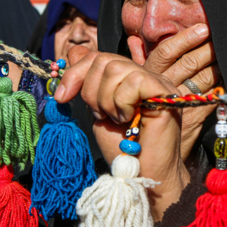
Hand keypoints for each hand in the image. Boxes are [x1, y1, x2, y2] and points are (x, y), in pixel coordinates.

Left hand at [56, 46, 188, 219]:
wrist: (142, 175)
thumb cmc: (122, 150)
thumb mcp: (97, 111)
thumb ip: (88, 84)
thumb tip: (73, 51)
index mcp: (128, 78)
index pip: (97, 56)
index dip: (75, 72)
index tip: (62, 97)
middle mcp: (144, 75)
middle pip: (104, 59)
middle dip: (90, 90)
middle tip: (100, 115)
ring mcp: (156, 82)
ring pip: (116, 69)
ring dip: (107, 100)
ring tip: (117, 119)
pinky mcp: (164, 92)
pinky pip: (133, 82)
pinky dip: (123, 103)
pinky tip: (130, 120)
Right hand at [128, 24, 221, 159]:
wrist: (148, 152)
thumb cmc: (141, 117)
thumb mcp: (136, 88)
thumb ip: (138, 61)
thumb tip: (134, 39)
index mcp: (149, 76)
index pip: (166, 52)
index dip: (185, 39)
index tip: (202, 28)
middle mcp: (162, 87)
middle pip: (188, 62)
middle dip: (206, 49)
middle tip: (219, 38)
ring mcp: (178, 101)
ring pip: (202, 77)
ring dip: (216, 65)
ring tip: (226, 54)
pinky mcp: (192, 116)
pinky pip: (210, 96)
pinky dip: (220, 87)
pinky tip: (226, 79)